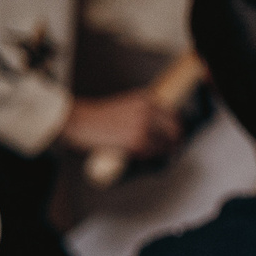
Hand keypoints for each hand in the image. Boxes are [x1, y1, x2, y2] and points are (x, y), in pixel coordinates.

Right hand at [60, 90, 179, 160]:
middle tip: (168, 150)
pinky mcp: (137, 141)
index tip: (173, 137)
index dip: (175, 129)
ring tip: (151, 155)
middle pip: (175, 131)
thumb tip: (163, 125)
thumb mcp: (126, 104)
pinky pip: (152, 153)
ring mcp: (144, 126)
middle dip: (173, 142)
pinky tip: (138, 155)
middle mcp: (148, 110)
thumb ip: (144, 111)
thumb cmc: (99, 116)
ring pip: (166, 144)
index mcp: (146, 99)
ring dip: (162, 152)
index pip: (173, 116)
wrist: (79, 120)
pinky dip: (148, 156)